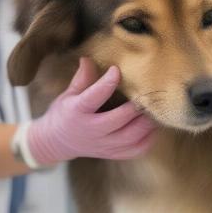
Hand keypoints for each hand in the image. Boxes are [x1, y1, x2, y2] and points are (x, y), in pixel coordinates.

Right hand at [27, 58, 155, 164]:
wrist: (57, 143)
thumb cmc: (65, 113)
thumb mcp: (69, 94)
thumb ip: (82, 78)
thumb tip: (88, 58)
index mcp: (77, 112)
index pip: (93, 97)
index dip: (106, 83)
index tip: (117, 70)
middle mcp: (91, 130)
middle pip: (118, 120)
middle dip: (135, 107)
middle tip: (147, 94)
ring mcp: (103, 145)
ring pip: (131, 137)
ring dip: (146, 123)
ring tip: (154, 109)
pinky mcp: (113, 154)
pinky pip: (136, 149)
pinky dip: (148, 139)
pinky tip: (153, 127)